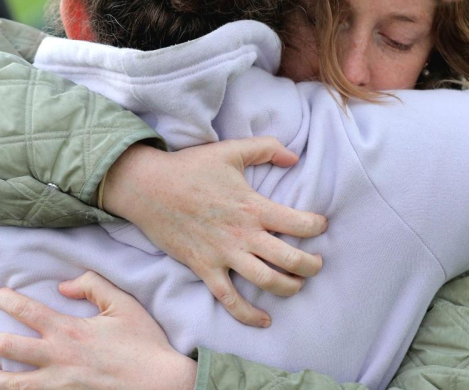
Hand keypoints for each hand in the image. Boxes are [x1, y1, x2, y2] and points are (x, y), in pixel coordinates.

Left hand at [0, 272, 195, 389]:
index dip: (6, 300)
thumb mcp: (123, 304)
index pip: (24, 311)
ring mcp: (58, 385)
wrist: (160, 384)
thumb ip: (92, 285)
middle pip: (4, 348)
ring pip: (9, 384)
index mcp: (69, 331)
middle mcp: (57, 359)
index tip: (0, 296)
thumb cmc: (144, 343)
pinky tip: (18, 387)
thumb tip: (63, 286)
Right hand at [103, 138, 326, 327]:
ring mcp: (224, 254)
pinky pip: (229, 298)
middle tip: (316, 264)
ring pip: (266, 281)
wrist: (148, 187)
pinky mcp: (204, 268)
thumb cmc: (190, 167)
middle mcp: (243, 234)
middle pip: (290, 259)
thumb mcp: (231, 150)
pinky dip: (248, 314)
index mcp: (253, 206)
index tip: (320, 226)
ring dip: (289, 288)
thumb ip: (267, 148)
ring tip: (297, 285)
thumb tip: (294, 157)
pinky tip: (264, 320)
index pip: (299, 223)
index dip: (317, 226)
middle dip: (311, 265)